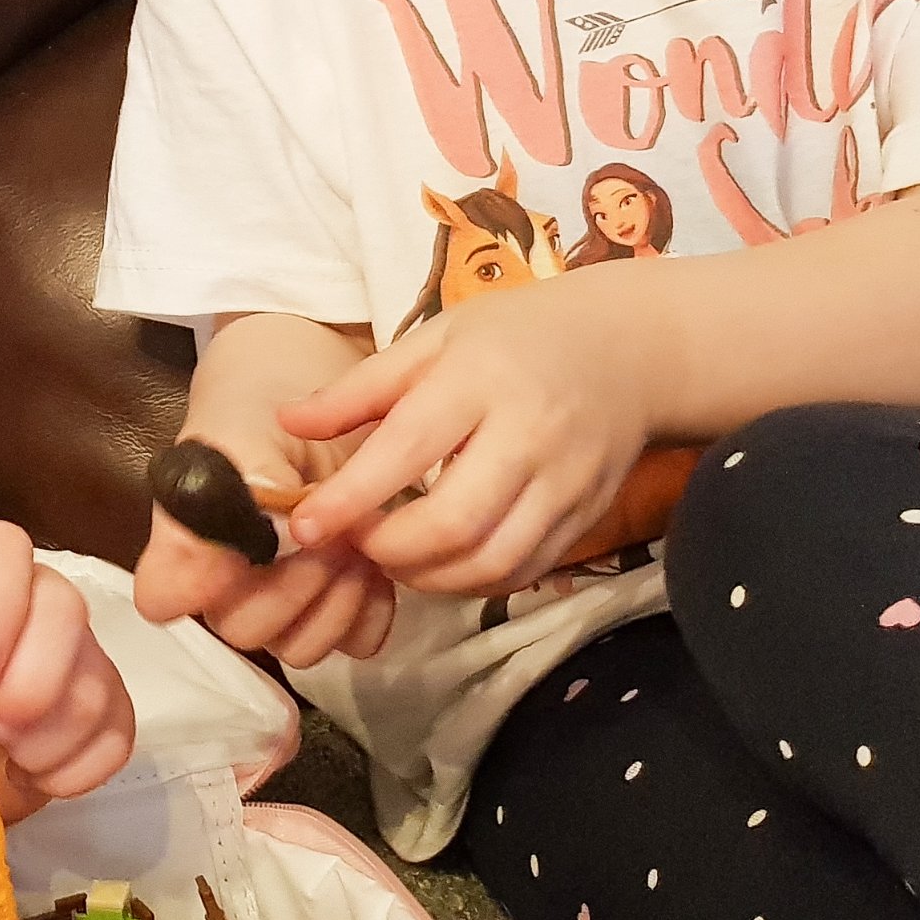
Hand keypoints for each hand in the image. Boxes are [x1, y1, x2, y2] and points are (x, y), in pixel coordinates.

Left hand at [0, 521, 136, 817]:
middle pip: (67, 611)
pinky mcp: (100, 710)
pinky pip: (117, 734)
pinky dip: (75, 768)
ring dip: (48, 736)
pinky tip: (28, 773)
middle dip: (31, 684)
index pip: (3, 550)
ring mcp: (73, 656)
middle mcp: (29, 602)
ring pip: (96, 680)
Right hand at [134, 427, 393, 665]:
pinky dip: (372, 606)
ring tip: (354, 542)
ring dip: (336, 597)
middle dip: (293, 583)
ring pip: (301, 647)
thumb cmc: (262, 422)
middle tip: (327, 533)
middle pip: (246, 629)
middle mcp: (225, 594)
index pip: (163, 597)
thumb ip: (237, 487)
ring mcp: (281, 615)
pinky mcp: (338, 618)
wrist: (317, 417)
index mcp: (184, 547)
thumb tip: (227, 551)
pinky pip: (357, 642)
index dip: (197, 584)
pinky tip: (372, 563)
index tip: (242, 548)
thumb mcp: (242, 437)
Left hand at [285, 274, 655, 596]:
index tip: (304, 527)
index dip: (351, 498)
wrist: (630, 348)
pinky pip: (525, 570)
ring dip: (428, 578)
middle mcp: (527, 435)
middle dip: (389, 550)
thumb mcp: (434, 339)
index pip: (406, 449)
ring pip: (492, 560)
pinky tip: (442, 565)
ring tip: (393, 559)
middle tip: (354, 544)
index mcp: (478, 381)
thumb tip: (289, 422)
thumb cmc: (515, 337)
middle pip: (453, 522)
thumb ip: (360, 389)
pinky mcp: (587, 515)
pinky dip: (474, 582)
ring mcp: (564, 482)